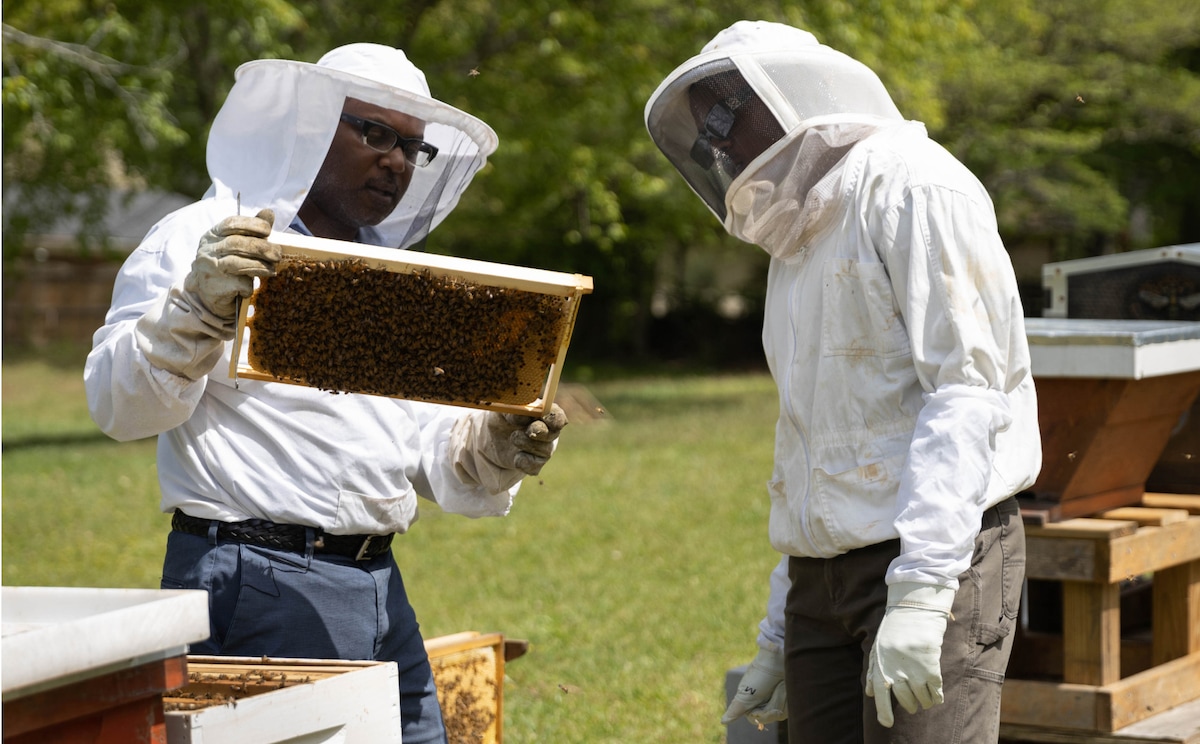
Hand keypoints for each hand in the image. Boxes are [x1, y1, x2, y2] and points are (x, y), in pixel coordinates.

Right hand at [135, 209, 276, 379]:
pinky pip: (238, 283)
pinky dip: (249, 285)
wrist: (208, 297)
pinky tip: (253, 286)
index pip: (231, 223)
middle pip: (237, 243)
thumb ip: (252, 230)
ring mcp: (209, 269)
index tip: (268, 230)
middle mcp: (207, 250)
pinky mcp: (214, 287)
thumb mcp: (237, 246)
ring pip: (237, 263)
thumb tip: (269, 213)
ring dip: (260, 266)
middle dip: (262, 248)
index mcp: (212, 235)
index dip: (251, 224)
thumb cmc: (227, 268)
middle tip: (278, 254)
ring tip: (272, 269)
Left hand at [485, 405, 568, 474]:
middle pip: (553, 433)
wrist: (490, 439)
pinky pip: (534, 467)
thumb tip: (521, 415)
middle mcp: (547, 431)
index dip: (555, 418)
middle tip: (529, 431)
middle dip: (541, 432)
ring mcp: (542, 449)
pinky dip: (524, 462)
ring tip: (513, 438)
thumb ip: (512, 409)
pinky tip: (515, 457)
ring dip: (528, 444)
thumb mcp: (502, 410)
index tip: (545, 418)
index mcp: (543, 413)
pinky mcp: (534, 464)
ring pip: (546, 450)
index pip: (557, 415)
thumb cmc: (501, 418)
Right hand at [721, 647, 785, 725]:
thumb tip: (723, 722)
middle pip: (768, 717)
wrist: (780, 658)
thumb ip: (736, 709)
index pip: (755, 718)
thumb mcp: (747, 694)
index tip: (760, 700)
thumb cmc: (761, 675)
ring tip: (782, 685)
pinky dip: (789, 698)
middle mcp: (763, 701)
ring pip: (780, 713)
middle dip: (773, 706)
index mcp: (750, 701)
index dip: (760, 714)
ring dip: (782, 699)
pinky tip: (788, 687)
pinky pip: (790, 707)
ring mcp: (777, 698)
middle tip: (775, 689)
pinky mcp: (788, 696)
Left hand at [865, 582, 954, 726]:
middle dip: (910, 705)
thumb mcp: (877, 648)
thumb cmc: (894, 630)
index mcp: (880, 666)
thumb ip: (874, 671)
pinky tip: (937, 695)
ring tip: (926, 700)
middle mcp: (895, 670)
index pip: (880, 696)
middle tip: (913, 705)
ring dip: (925, 701)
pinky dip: (937, 695)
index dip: (883, 712)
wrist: (913, 610)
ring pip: (921, 697)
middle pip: (905, 700)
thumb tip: (870, 693)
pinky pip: (935, 689)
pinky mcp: (930, 666)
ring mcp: (913, 669)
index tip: (887, 724)